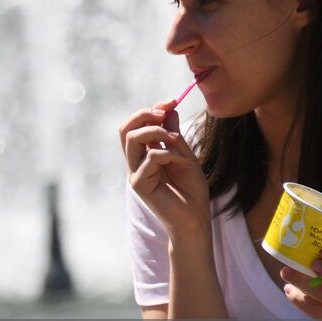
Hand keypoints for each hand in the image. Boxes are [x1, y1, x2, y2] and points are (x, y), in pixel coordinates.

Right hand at [119, 100, 209, 241]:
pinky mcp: (140, 184)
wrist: (195, 219)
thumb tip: (169, 108)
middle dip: (144, 114)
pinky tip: (183, 162)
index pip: (135, 126)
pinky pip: (151, 158)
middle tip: (164, 112)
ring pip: (132, 139)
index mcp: (144, 155)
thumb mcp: (185, 155)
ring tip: (175, 138)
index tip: (170, 101)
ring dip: (155, 131)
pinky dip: (170, 153)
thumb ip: (174, 135)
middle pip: (125, 129)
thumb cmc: (191, 190)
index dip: (150, 110)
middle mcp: (136, 163)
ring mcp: (135, 173)